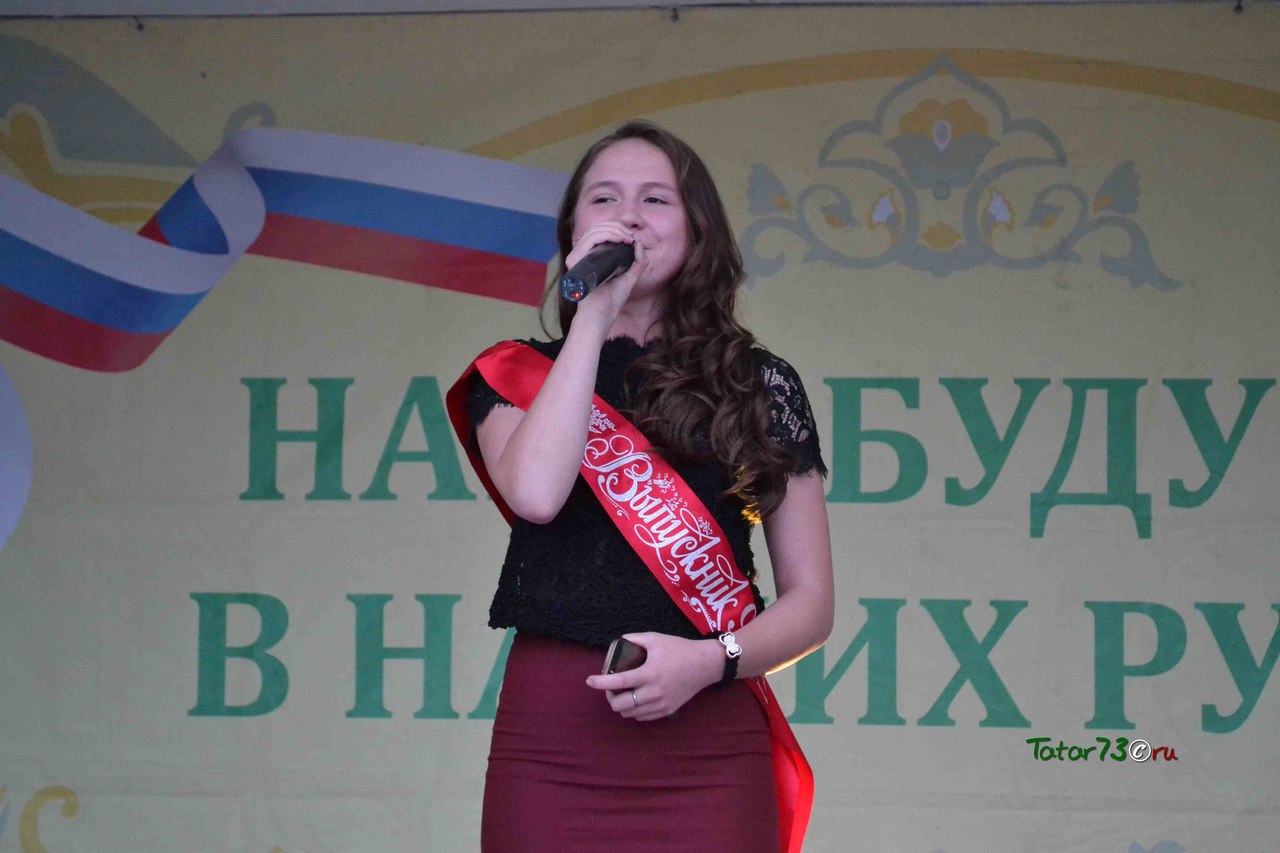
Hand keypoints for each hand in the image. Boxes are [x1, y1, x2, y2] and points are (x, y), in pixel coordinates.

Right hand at [564, 222, 648, 324]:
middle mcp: (583, 254)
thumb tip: (638, 242)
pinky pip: (590, 240)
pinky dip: (606, 235)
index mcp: (592, 256)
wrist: (603, 314)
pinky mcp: (576, 261)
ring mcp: (578, 257)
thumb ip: (637, 261)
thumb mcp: (630, 276)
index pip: (600, 232)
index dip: (616, 228)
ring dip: (614, 230)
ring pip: (594, 231)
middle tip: (630, 237)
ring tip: (627, 238)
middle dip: (617, 227)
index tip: (631, 238)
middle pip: (597, 228)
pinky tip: (619, 239)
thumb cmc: (612, 299)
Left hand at [584, 632, 721, 721]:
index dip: (600, 683)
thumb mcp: (655, 638)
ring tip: (622, 694)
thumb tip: (618, 642)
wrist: (704, 665)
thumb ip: (634, 639)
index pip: (618, 682)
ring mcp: (661, 704)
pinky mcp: (667, 711)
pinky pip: (642, 717)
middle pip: (620, 705)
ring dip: (621, 705)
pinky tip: (635, 700)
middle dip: (610, 697)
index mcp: (649, 673)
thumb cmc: (679, 649)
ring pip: (629, 714)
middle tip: (611, 687)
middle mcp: (653, 692)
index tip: (590, 681)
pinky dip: (634, 711)